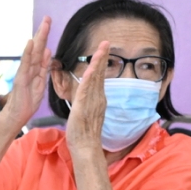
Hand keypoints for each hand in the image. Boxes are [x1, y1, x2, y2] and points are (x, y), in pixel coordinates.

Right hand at [0, 18, 52, 133]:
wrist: (17, 115)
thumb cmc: (28, 101)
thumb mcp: (41, 83)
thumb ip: (44, 67)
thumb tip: (48, 51)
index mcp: (36, 68)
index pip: (42, 49)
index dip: (46, 36)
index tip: (49, 23)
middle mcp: (29, 67)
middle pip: (37, 47)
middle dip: (43, 32)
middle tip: (48, 17)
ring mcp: (24, 72)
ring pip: (32, 52)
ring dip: (38, 38)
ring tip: (43, 25)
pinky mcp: (21, 78)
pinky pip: (25, 64)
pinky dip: (27, 53)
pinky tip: (30, 43)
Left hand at [64, 39, 109, 159]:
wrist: (86, 148)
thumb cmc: (84, 134)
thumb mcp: (87, 113)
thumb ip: (89, 102)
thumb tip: (88, 95)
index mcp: (98, 99)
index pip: (100, 77)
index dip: (101, 62)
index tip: (103, 50)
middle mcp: (98, 98)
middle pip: (101, 74)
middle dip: (103, 57)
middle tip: (106, 42)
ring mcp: (92, 102)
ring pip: (96, 78)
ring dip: (98, 62)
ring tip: (102, 48)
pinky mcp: (84, 107)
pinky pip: (87, 90)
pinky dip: (89, 79)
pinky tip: (91, 68)